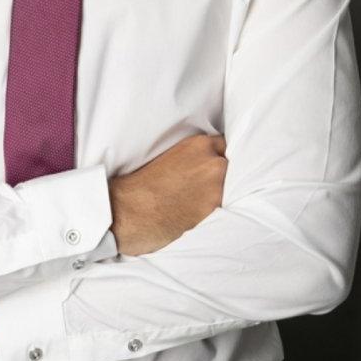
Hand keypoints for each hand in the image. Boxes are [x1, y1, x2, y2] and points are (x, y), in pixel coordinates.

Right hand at [108, 132, 227, 255]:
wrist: (128, 211)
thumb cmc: (141, 188)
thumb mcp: (169, 159)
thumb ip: (194, 159)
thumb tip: (206, 170)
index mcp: (199, 144)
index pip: (226, 146)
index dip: (220, 158)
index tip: (214, 168)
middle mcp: (213, 161)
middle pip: (232, 167)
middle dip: (224, 176)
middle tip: (207, 189)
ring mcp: (217, 185)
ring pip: (233, 188)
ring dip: (224, 194)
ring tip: (203, 204)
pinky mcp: (216, 208)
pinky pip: (227, 208)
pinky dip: (220, 211)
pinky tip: (204, 215)